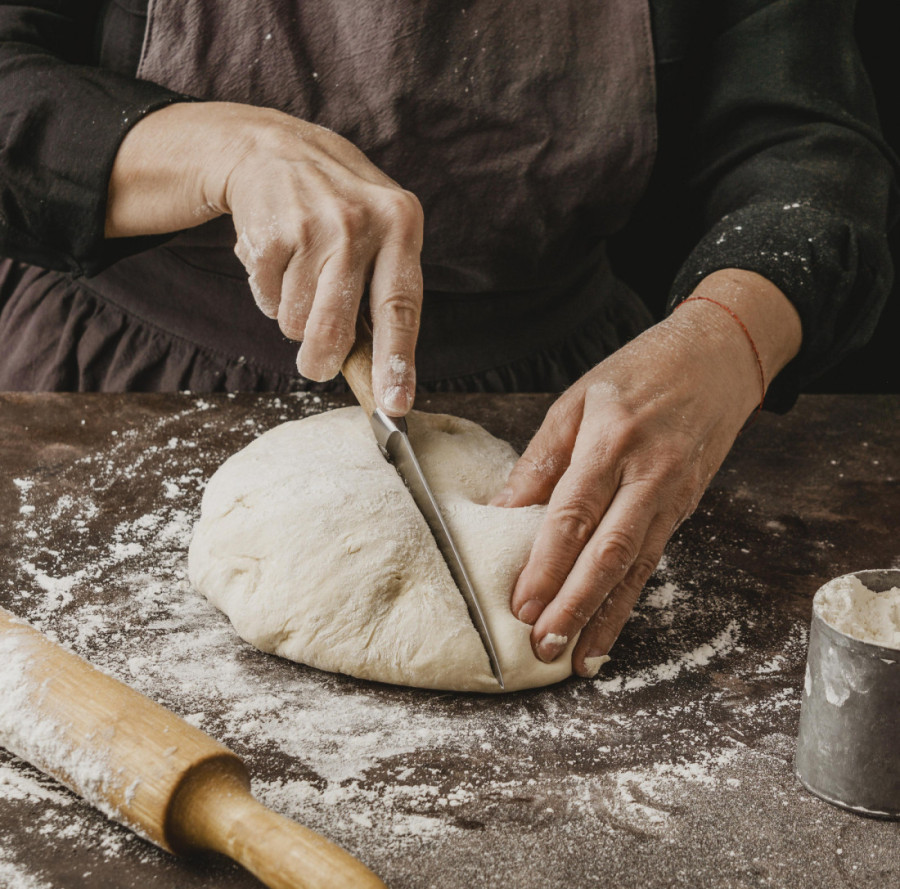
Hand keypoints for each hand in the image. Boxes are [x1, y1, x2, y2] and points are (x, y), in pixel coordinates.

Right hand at [106, 102, 422, 414]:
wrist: (276, 148)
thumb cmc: (340, 208)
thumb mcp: (381, 230)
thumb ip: (386, 293)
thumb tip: (383, 379)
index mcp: (401, 224)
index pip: (401, 307)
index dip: (396, 362)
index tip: (394, 405)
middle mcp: (359, 223)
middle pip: (336, 329)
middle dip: (322, 359)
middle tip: (316, 364)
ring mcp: (312, 225)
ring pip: (297, 323)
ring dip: (295, 316)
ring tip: (302, 276)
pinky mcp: (269, 233)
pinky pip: (268, 302)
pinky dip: (270, 294)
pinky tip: (281, 260)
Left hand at [493, 270, 801, 675]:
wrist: (717, 358)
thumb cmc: (638, 373)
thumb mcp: (577, 401)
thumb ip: (540, 460)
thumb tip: (502, 510)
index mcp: (610, 442)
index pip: (573, 515)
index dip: (546, 565)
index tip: (520, 605)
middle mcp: (646, 475)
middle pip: (608, 553)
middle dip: (575, 606)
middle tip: (544, 647)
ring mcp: (671, 496)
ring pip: (635, 568)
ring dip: (605, 618)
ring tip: (576, 659)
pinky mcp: (684, 509)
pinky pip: (653, 562)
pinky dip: (629, 600)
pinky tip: (610, 628)